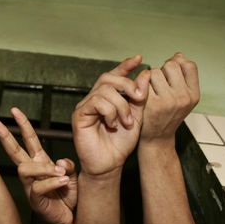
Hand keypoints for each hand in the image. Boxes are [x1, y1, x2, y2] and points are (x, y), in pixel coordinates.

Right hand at [0, 107, 76, 223]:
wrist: (68, 218)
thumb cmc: (67, 196)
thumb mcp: (71, 174)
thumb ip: (66, 164)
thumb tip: (60, 161)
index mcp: (40, 160)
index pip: (29, 138)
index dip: (23, 124)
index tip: (15, 110)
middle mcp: (32, 171)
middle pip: (14, 150)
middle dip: (5, 135)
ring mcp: (30, 184)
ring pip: (25, 168)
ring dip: (44, 168)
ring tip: (61, 172)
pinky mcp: (34, 199)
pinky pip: (39, 186)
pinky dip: (53, 182)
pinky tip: (63, 182)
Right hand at [72, 58, 150, 175]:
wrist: (110, 164)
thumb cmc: (121, 143)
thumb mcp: (137, 117)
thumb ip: (140, 97)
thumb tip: (145, 73)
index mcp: (108, 98)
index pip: (115, 75)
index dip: (125, 65)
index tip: (139, 59)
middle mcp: (95, 98)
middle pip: (107, 77)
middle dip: (126, 84)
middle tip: (140, 98)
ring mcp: (86, 106)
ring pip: (104, 90)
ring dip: (121, 105)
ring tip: (127, 122)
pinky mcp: (79, 115)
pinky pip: (96, 102)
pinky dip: (109, 112)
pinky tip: (113, 124)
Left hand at [141, 53, 199, 145]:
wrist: (156, 138)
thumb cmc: (166, 114)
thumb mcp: (181, 97)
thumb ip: (181, 77)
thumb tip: (178, 55)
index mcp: (193, 94)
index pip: (188, 65)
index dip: (177, 64)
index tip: (169, 74)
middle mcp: (183, 97)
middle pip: (171, 65)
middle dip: (161, 70)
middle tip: (156, 84)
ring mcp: (168, 101)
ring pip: (154, 71)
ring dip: (148, 77)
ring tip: (148, 91)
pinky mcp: (151, 103)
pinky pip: (142, 81)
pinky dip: (138, 85)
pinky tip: (139, 95)